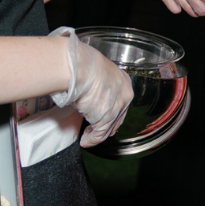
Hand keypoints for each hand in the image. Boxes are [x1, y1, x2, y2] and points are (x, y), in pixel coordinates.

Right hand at [50, 28, 133, 147]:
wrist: (80, 68)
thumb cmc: (83, 64)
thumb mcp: (97, 71)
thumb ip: (98, 83)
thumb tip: (90, 91)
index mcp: (123, 82)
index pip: (121, 101)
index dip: (111, 110)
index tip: (101, 114)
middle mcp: (124, 96)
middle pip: (118, 117)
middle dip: (107, 124)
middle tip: (95, 128)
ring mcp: (116, 109)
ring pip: (108, 127)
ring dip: (97, 133)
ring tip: (87, 137)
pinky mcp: (105, 120)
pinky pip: (99, 135)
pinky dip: (91, 140)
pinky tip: (85, 141)